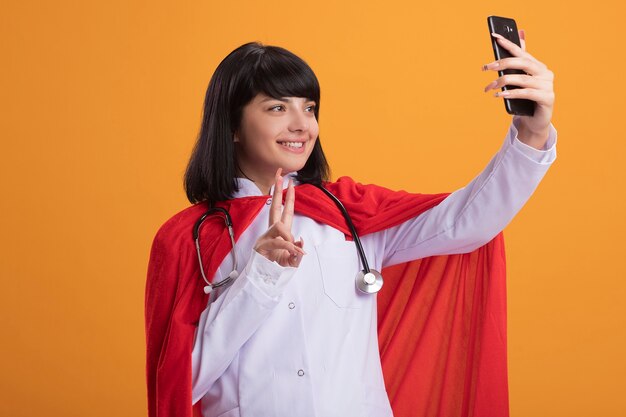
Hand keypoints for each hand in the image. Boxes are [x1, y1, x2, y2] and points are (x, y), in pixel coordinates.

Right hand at [253, 168, 304, 266]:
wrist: (263, 279)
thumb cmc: (277, 267)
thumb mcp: (292, 260)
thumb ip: (298, 252)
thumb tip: (300, 242)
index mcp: (280, 231)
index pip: (285, 210)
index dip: (288, 196)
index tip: (290, 182)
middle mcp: (272, 231)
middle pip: (274, 206)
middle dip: (278, 190)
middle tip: (280, 175)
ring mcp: (265, 237)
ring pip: (279, 226)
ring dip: (289, 238)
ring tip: (293, 250)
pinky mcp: (261, 246)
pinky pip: (279, 242)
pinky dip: (289, 247)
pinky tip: (295, 253)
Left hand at [483, 29, 554, 148]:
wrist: (535, 121)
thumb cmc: (525, 99)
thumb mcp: (519, 81)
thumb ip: (517, 63)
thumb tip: (519, 35)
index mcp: (538, 66)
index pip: (522, 52)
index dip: (509, 43)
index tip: (495, 36)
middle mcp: (545, 73)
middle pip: (523, 63)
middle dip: (503, 63)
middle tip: (487, 67)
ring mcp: (548, 86)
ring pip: (523, 79)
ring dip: (504, 82)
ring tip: (489, 87)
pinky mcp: (547, 98)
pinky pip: (527, 93)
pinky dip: (512, 93)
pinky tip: (500, 95)